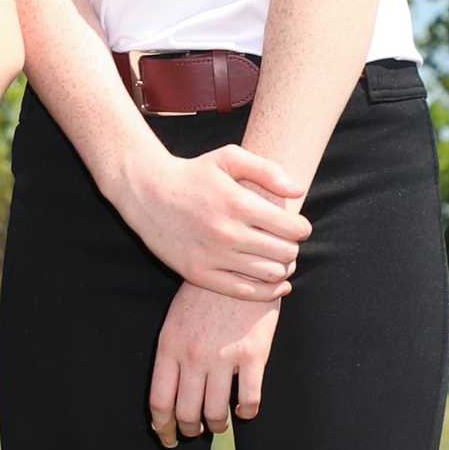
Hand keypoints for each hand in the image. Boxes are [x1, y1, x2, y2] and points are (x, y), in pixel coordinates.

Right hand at [114, 142, 309, 300]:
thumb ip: (267, 170)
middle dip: (293, 248)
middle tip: (287, 243)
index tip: (298, 227)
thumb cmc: (192, 173)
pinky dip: (267, 292)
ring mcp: (213, 256)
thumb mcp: (228, 157)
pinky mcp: (198, 274)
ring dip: (283, 268)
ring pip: (270, 274)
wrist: (146, 192)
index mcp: (239, 203)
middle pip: (285, 253)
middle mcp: (228, 232)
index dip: (302, 229)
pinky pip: (244, 292)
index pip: (292, 229)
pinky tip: (276, 284)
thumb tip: (298, 191)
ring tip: (277, 259)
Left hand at [148, 284, 282, 443]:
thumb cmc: (205, 295)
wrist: (241, 265)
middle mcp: (193, 356)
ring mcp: (224, 356)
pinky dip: (247, 412)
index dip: (162, 428)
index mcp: (169, 347)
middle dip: (189, 430)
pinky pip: (249, 400)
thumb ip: (170, 357)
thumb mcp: (175, 321)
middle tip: (195, 431)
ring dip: (217, 426)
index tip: (167, 438)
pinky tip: (245, 409)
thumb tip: (166, 401)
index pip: (160, 402)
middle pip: (186, 413)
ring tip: (219, 424)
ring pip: (216, 414)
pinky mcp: (253, 354)